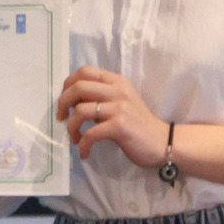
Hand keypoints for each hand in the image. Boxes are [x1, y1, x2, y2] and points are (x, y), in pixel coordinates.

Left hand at [55, 65, 169, 166]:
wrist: (162, 142)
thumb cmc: (138, 124)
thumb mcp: (121, 102)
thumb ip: (101, 96)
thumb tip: (71, 100)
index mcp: (116, 81)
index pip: (84, 71)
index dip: (68, 83)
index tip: (65, 100)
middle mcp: (118, 90)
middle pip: (78, 87)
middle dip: (62, 103)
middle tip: (61, 118)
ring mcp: (119, 108)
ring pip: (80, 110)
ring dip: (71, 127)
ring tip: (74, 138)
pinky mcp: (120, 126)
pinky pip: (90, 133)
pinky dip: (82, 144)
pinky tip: (84, 152)